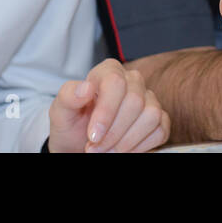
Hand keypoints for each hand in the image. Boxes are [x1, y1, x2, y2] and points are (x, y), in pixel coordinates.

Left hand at [48, 59, 169, 152]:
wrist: (79, 143)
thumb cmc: (71, 124)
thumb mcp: (60, 112)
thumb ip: (68, 96)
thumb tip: (85, 88)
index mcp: (108, 71)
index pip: (115, 83)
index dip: (106, 112)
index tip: (93, 135)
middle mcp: (132, 81)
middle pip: (135, 102)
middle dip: (113, 133)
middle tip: (94, 149)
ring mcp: (148, 99)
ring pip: (151, 116)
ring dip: (126, 141)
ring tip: (107, 151)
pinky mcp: (159, 119)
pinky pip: (160, 131)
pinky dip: (140, 146)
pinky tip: (122, 150)